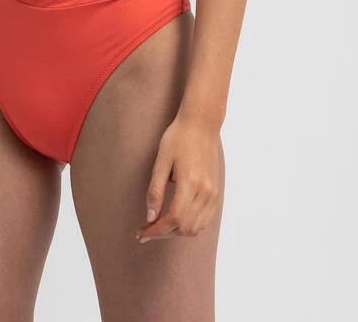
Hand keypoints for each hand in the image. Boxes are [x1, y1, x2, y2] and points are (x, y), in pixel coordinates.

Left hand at [134, 112, 220, 243]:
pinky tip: (176, 219)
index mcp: (190, 183)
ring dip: (176, 231)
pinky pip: (205, 220)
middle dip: (163, 233)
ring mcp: (213, 193)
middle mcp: (205, 192)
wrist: (201, 124)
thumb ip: (155, 190)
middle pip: (184, 227)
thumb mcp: (161, 161)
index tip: (141, 233)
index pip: (173, 219)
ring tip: (159, 224)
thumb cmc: (178, 138)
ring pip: (196, 227)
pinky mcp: (216, 192)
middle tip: (146, 229)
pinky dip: (190, 225)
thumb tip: (150, 217)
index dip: (156, 230)